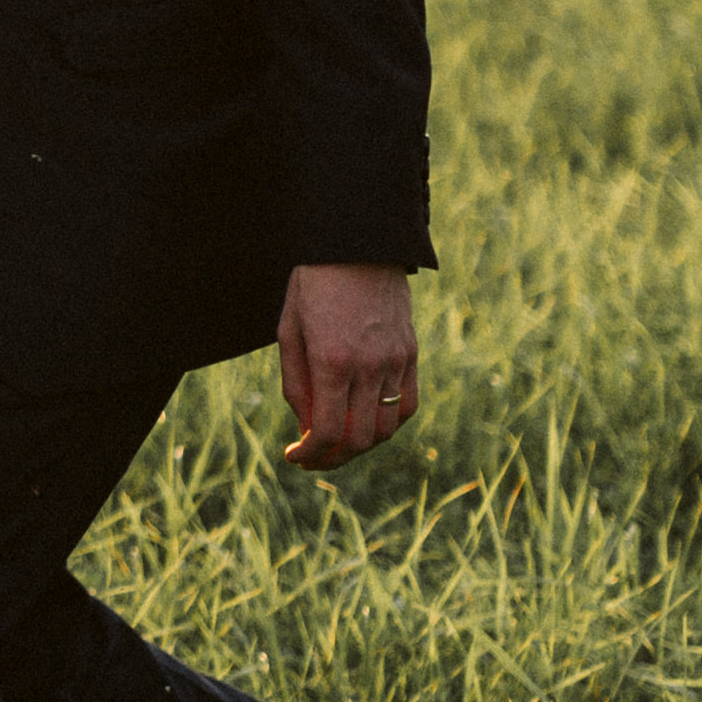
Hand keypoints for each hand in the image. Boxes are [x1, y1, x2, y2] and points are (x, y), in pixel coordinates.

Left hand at [276, 262, 418, 468]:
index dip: (310, 455)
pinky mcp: (411, 354)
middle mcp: (368, 366)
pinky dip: (389, 423)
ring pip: (387, 428)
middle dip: (333, 458)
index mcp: (331, 361)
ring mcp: (395, 362)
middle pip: (360, 439)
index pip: (327, 432)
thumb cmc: (313, 284)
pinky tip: (368, 421)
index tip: (294, 457)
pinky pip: (407, 405)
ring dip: (361, 445)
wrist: (358, 243)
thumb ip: (297, 383)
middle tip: (313, 457)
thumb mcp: (289, 330)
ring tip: (338, 441)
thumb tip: (306, 428)